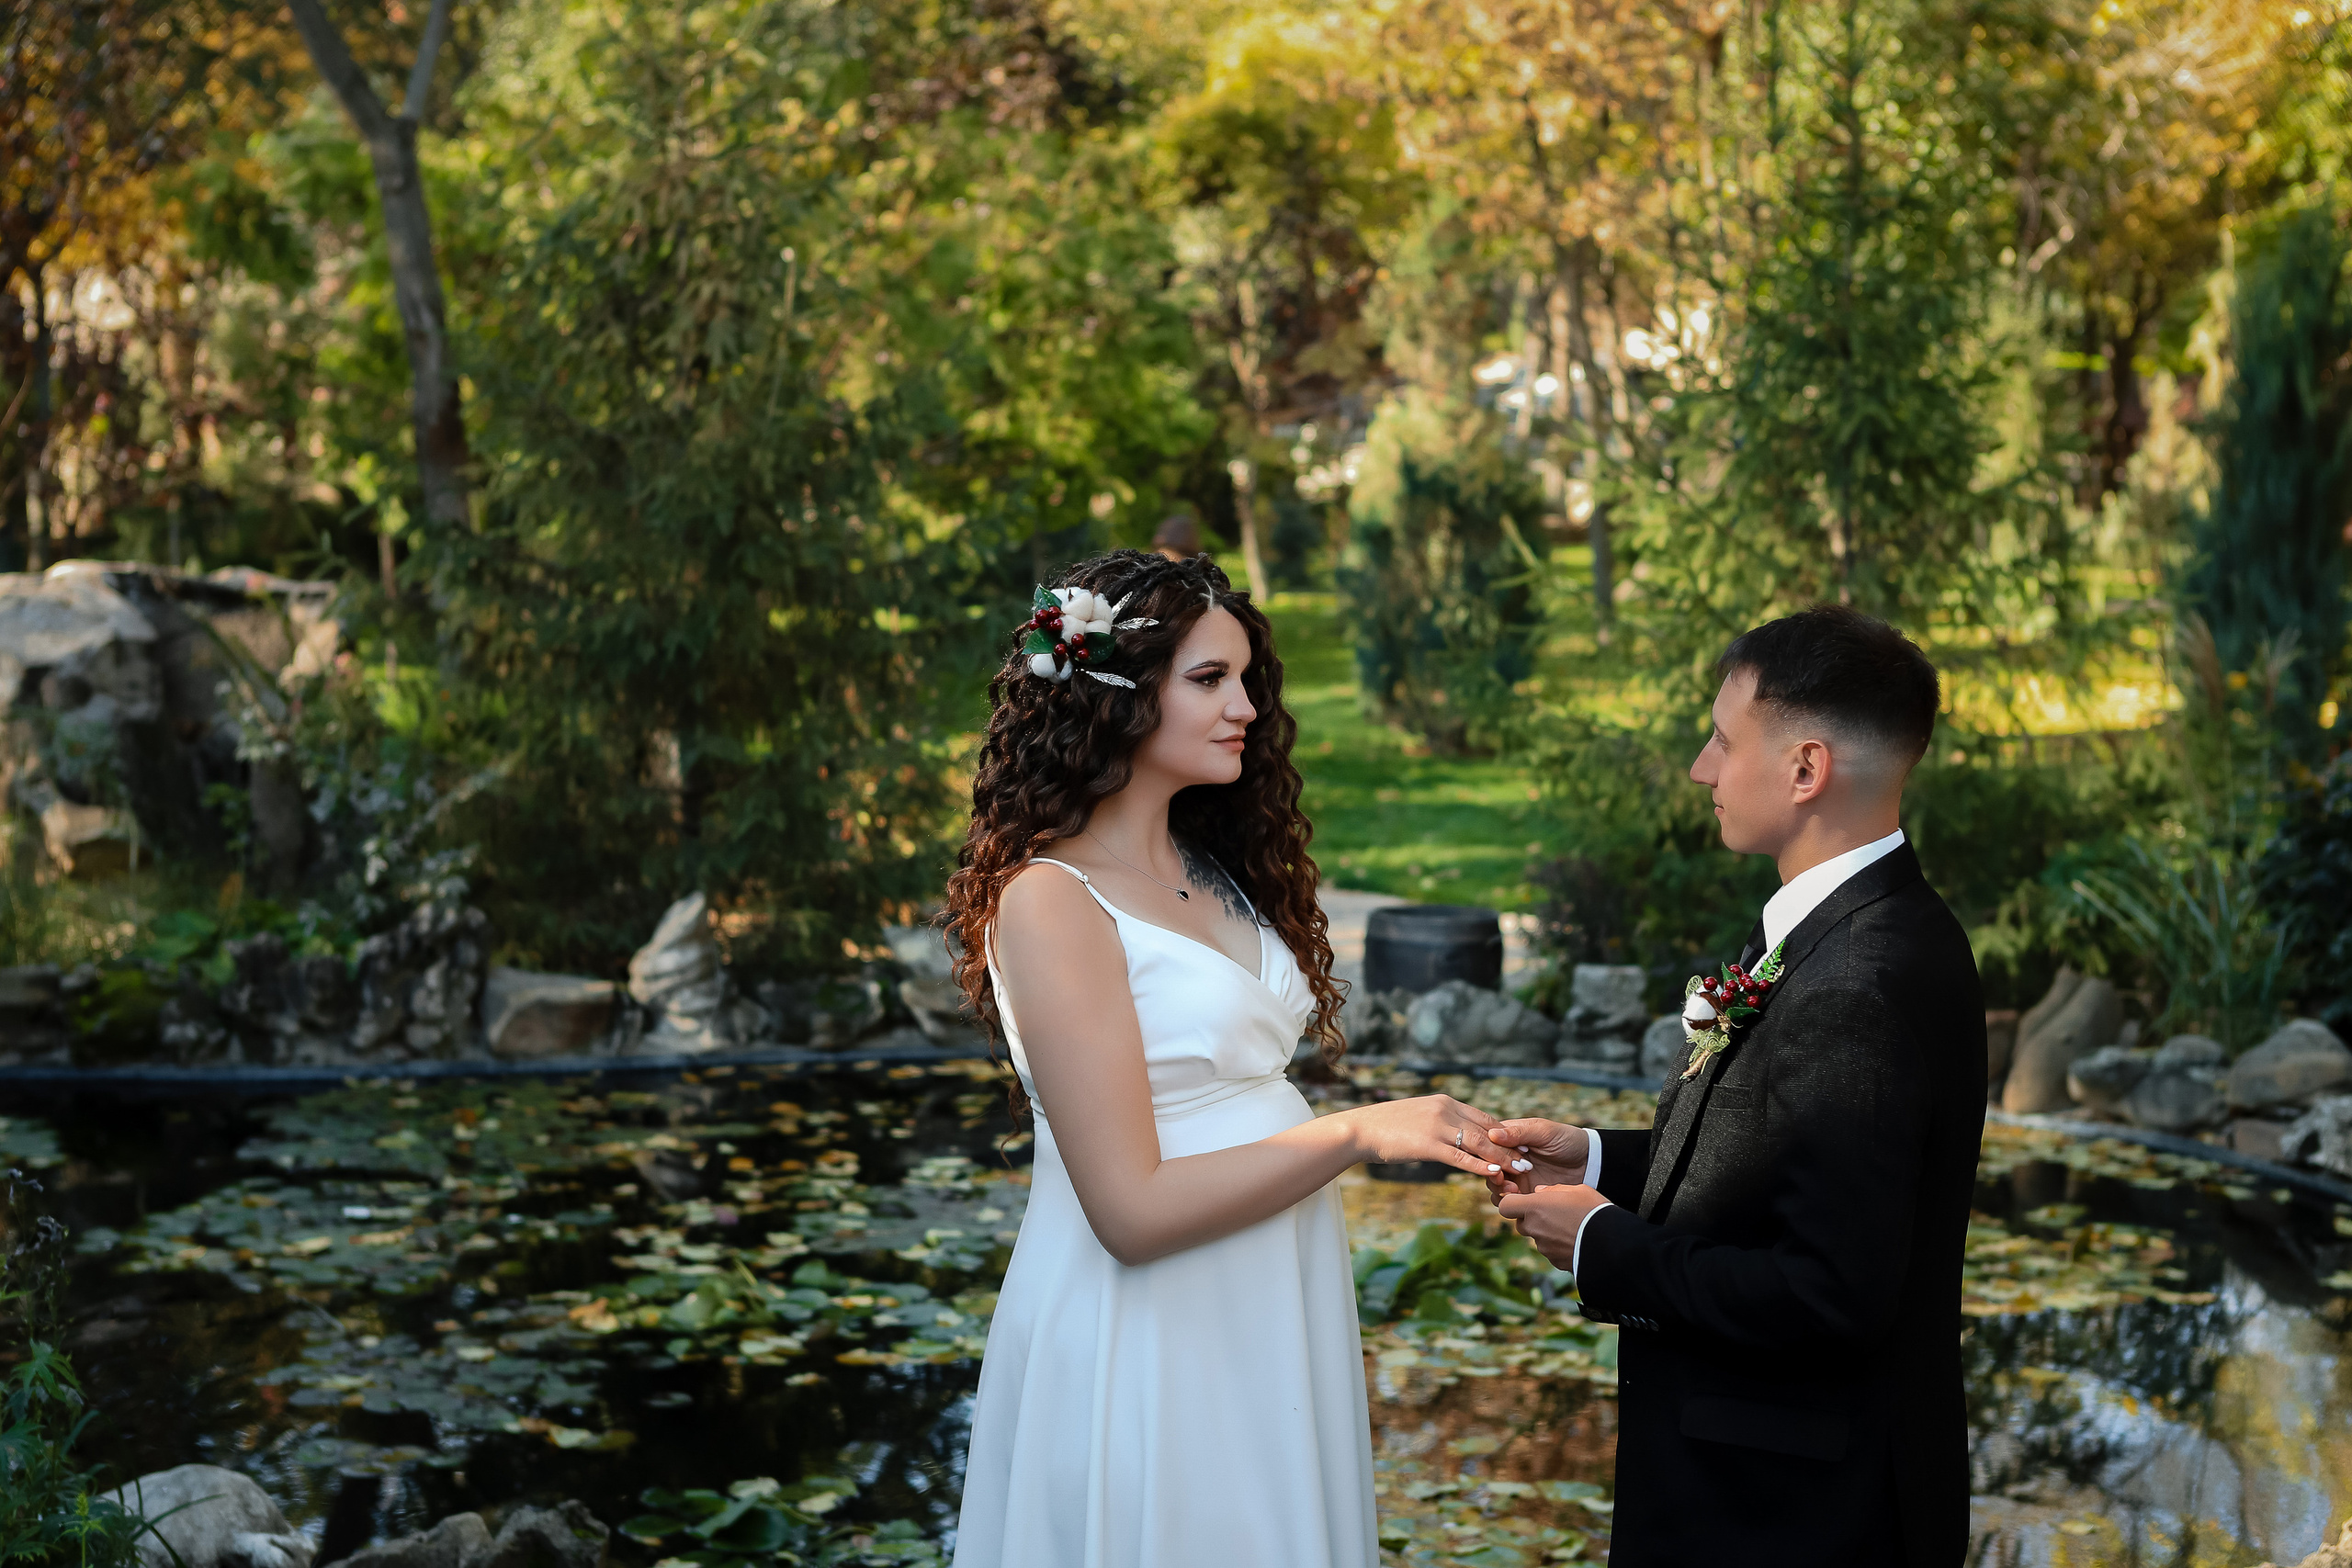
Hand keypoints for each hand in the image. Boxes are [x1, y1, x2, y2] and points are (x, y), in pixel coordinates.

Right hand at [1339, 1095, 1515, 1179]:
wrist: (1360, 1130)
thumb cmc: (1387, 1128)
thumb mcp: (1419, 1118)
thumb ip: (1440, 1123)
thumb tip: (1455, 1135)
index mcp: (1445, 1103)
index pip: (1483, 1117)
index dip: (1505, 1131)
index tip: (1521, 1144)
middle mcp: (1445, 1110)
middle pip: (1487, 1128)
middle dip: (1510, 1144)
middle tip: (1529, 1159)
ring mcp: (1437, 1126)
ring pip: (1478, 1142)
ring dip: (1502, 1157)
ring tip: (1521, 1170)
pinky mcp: (1428, 1144)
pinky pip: (1459, 1157)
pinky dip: (1479, 1165)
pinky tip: (1493, 1173)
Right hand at [1481, 1118, 1588, 1200]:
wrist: (1589, 1162)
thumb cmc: (1567, 1140)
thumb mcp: (1544, 1132)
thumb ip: (1519, 1133)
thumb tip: (1492, 1135)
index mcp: (1509, 1138)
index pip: (1486, 1145)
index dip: (1487, 1155)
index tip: (1497, 1162)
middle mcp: (1508, 1157)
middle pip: (1486, 1167)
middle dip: (1491, 1175)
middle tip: (1504, 1178)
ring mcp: (1516, 1176)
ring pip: (1494, 1186)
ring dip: (1498, 1189)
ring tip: (1514, 1189)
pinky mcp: (1525, 1193)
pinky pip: (1508, 1200)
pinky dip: (1509, 1201)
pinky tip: (1522, 1198)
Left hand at [1496, 1184, 1610, 1271]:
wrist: (1611, 1244)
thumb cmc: (1594, 1211)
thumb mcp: (1578, 1190)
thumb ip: (1554, 1189)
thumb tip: (1539, 1192)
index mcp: (1535, 1207)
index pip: (1505, 1205)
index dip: (1512, 1203)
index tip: (1525, 1200)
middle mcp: (1535, 1228)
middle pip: (1521, 1223)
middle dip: (1532, 1218)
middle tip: (1553, 1213)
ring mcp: (1544, 1247)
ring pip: (1537, 1237)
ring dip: (1546, 1232)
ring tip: (1570, 1226)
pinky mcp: (1554, 1261)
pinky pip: (1550, 1251)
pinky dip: (1557, 1245)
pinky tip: (1575, 1240)